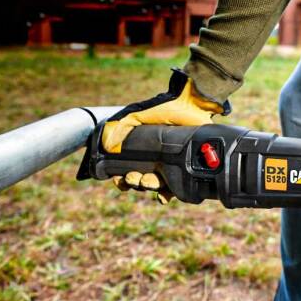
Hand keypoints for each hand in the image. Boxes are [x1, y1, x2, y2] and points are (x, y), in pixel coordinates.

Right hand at [104, 69, 224, 202]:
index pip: (128, 168)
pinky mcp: (186, 167)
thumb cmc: (167, 107)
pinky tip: (162, 196)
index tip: (117, 179)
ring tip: (147, 182)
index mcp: (144, 148)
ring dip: (148, 187)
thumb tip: (107, 146)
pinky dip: (166, 195)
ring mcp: (172, 163)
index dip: (121, 177)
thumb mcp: (139, 114)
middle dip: (134, 182)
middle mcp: (157, 157)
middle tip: (133, 178)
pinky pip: (176, 188)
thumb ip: (122, 126)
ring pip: (156, 185)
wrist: (193, 104)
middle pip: (141, 179)